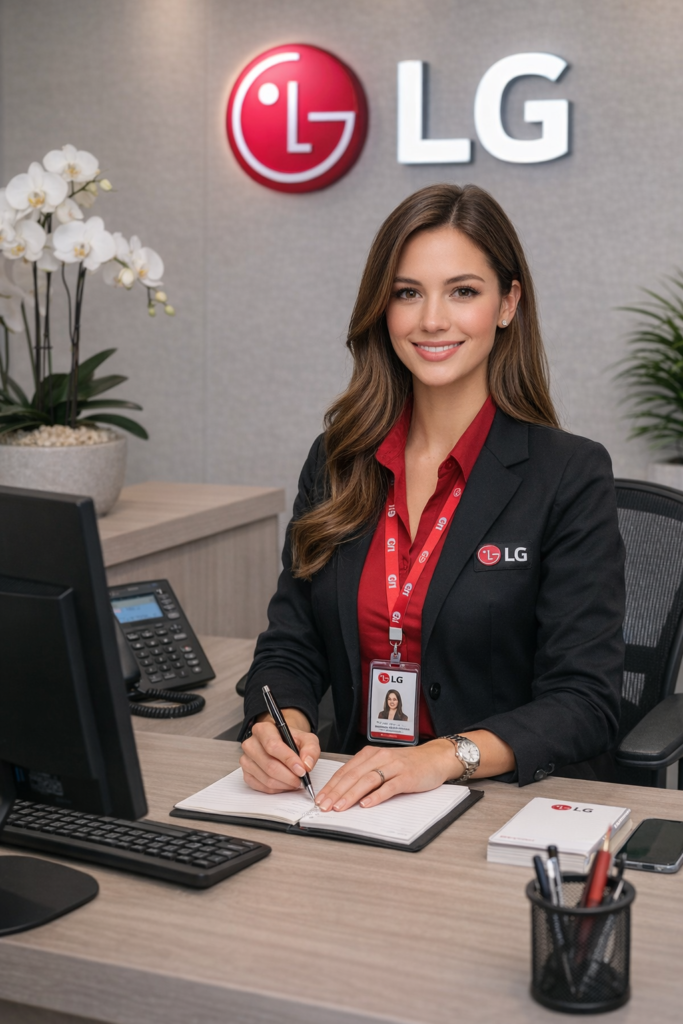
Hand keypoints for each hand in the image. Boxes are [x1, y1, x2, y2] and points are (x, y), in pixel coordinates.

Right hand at [240, 709, 320, 793]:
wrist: (282, 744)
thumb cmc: (291, 741)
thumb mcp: (306, 739)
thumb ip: (310, 749)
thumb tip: (307, 764)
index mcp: (263, 729)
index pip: (273, 746)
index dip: (289, 760)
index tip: (302, 770)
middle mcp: (251, 744)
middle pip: (269, 765)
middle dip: (289, 776)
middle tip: (301, 780)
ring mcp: (246, 760)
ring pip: (266, 779)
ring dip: (284, 784)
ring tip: (294, 782)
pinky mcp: (246, 774)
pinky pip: (261, 787)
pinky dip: (276, 789)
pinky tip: (284, 784)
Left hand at [314, 739, 460, 811]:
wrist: (435, 757)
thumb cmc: (408, 763)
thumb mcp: (383, 764)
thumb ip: (365, 774)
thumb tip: (343, 792)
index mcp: (370, 754)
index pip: (345, 771)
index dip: (331, 786)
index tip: (320, 798)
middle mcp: (380, 758)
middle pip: (353, 776)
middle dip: (336, 792)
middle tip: (325, 806)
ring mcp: (393, 767)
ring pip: (367, 781)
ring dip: (351, 795)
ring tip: (340, 807)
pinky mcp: (407, 776)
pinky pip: (389, 787)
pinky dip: (376, 796)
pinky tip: (367, 804)